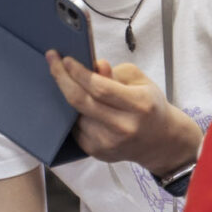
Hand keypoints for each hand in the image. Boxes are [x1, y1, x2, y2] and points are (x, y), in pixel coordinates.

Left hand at [46, 51, 200, 173]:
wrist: (159, 141)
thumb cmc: (149, 105)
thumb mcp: (141, 82)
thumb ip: (116, 73)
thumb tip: (95, 66)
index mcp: (138, 105)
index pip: (100, 88)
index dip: (80, 73)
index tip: (66, 59)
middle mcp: (123, 127)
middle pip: (82, 101)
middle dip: (62, 78)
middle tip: (52, 61)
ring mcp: (109, 143)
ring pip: (76, 114)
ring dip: (68, 96)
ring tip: (66, 80)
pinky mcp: (98, 152)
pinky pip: (76, 128)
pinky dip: (74, 114)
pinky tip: (78, 104)